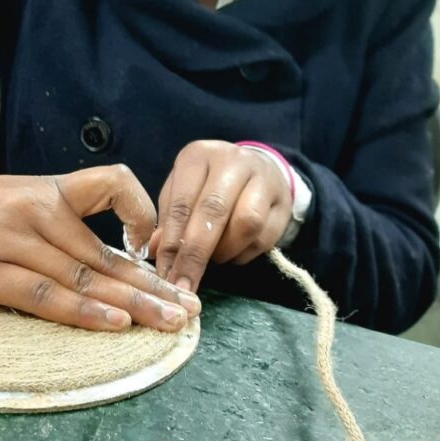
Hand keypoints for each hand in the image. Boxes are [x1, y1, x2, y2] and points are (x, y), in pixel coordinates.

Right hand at [0, 141, 200, 331]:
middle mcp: (37, 210)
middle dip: (153, 283)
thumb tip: (100, 261)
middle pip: (108, 250)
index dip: (142, 211)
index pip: (111, 182)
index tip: (156, 247)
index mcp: (46, 188)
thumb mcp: (11, 197)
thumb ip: (53, 221)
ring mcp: (12, 240)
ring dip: (133, 304)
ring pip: (86, 275)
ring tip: (170, 322)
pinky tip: (114, 324)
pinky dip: (83, 312)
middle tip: (190, 308)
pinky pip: (44, 295)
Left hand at [150, 140, 292, 291]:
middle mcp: (232, 161)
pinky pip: (265, 238)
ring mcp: (263, 179)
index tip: (164, 275)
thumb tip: (155, 251)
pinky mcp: (284, 202)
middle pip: (214, 211)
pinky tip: (233, 253)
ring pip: (246, 223)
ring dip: (225, 251)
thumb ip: (170, 219)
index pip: (182, 203)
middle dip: (195, 255)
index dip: (172, 243)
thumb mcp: (182, 192)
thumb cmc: (208, 184)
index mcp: (198, 156)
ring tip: (214, 258)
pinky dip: (244, 254)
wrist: (259, 169)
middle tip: (183, 285)